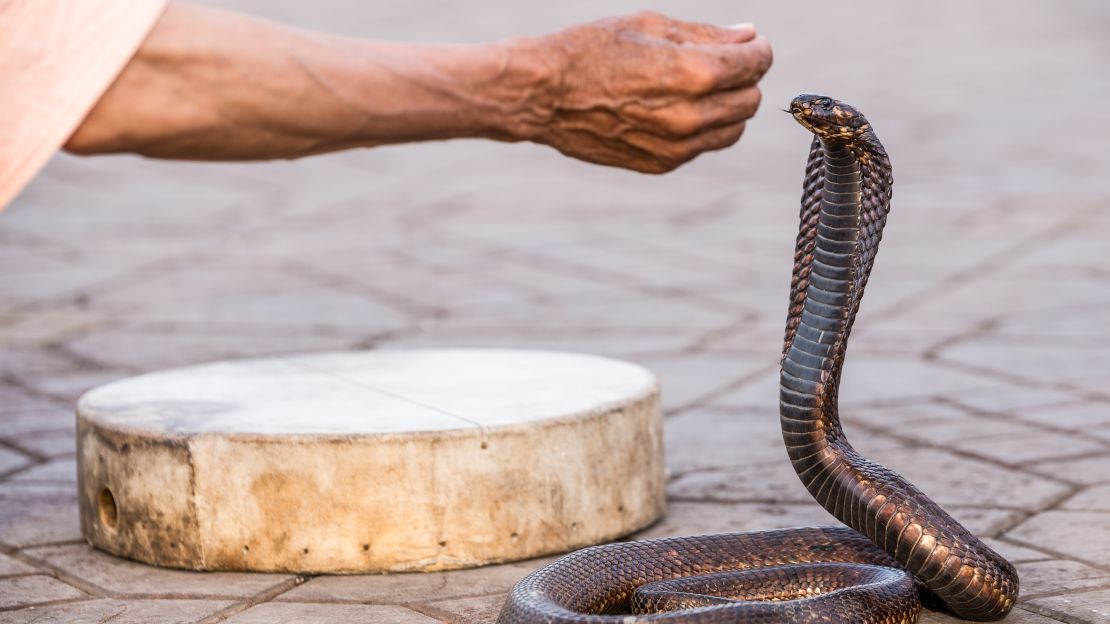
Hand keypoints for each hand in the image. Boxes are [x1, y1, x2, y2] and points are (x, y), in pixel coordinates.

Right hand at [507, 12, 771, 172]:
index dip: (757, 49)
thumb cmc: (591, 50)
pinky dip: (700, 129)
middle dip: (743, 79)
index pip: (755, 63)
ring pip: (732, 129)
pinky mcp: (661, 164)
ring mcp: (677, 147)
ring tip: (696, 88)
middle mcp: (691, 116)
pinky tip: (672, 109)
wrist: (542, 95)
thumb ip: (707, 34)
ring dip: (727, 107)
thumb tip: (749, 36)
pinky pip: (702, 147)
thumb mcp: (650, 27)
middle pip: (750, 100)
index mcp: (694, 73)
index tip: (747, 44)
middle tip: (719, 64)